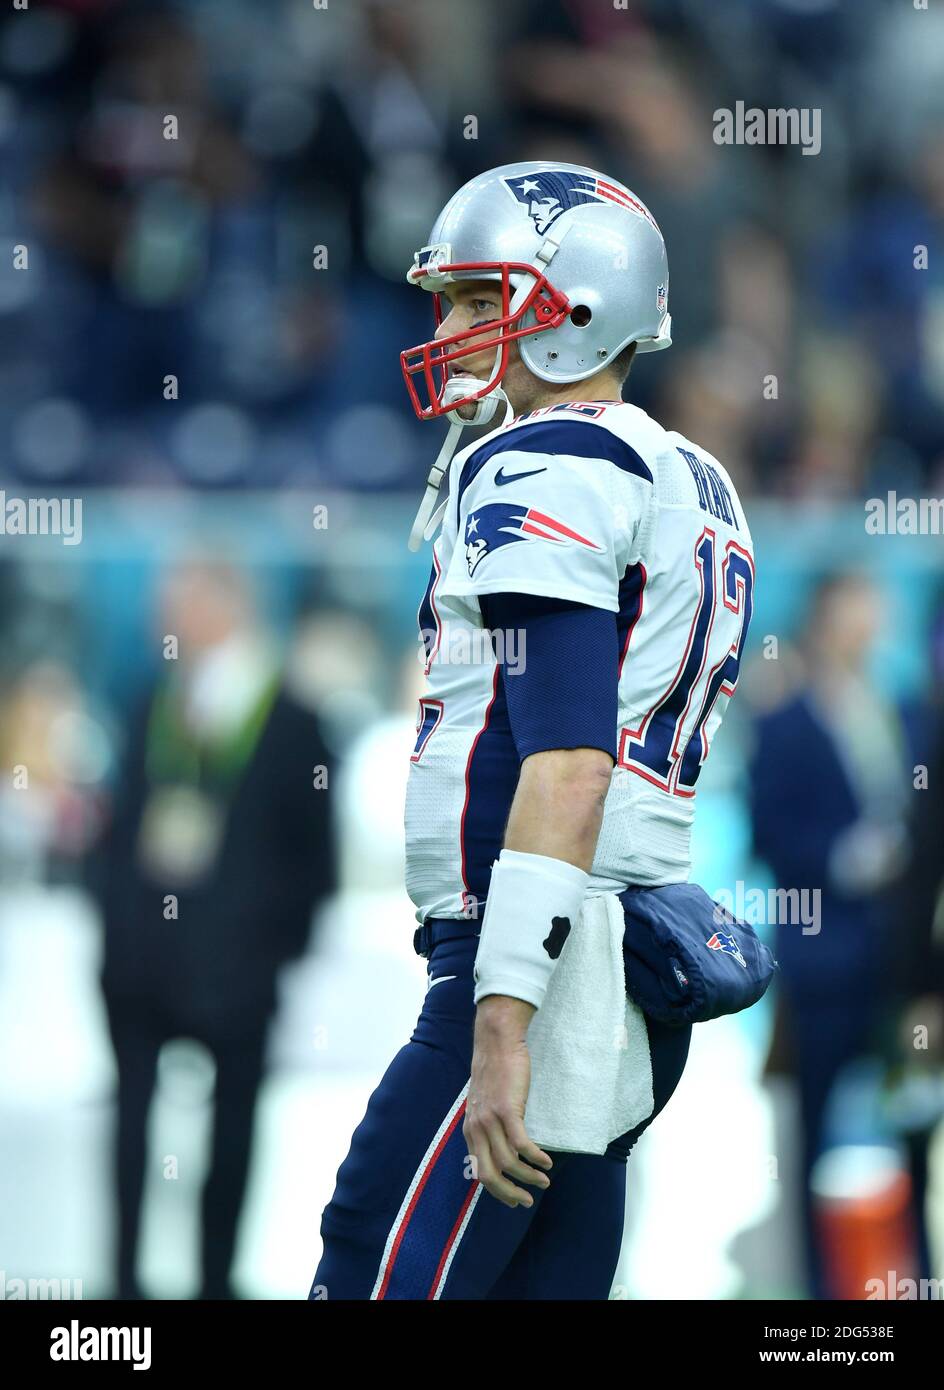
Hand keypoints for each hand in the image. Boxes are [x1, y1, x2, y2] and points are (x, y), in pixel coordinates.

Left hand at [463, 996, 552, 1207]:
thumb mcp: (483, 1103)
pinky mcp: (507, 1110)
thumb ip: (488, 1125)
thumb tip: (503, 1147)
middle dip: (509, 1193)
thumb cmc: (495, 1071)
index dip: (497, 1190)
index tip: (514, 1199)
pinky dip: (535, 1158)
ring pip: (508, 1163)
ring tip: (544, 1180)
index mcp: (470, 1130)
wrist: (497, 1043)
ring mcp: (490, 1120)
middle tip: (527, 1200)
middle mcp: (476, 1129)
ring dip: (529, 1177)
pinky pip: (522, 1145)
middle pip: (489, 1175)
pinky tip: (546, 1162)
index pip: (479, 1171)